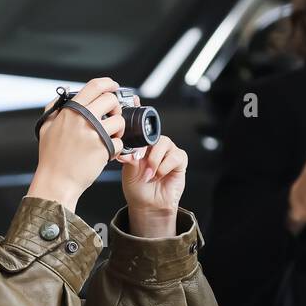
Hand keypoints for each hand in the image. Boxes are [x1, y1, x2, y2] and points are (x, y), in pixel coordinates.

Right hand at [28, 77, 126, 209]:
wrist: (56, 182)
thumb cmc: (51, 158)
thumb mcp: (46, 128)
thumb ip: (54, 109)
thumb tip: (64, 95)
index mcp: (70, 111)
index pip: (95, 86)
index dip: (109, 84)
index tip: (114, 87)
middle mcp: (83, 119)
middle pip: (111, 100)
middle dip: (116, 107)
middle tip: (113, 116)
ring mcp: (94, 134)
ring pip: (119, 121)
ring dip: (119, 128)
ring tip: (112, 136)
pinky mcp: (103, 149)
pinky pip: (119, 142)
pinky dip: (117, 148)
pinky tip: (108, 152)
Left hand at [117, 104, 187, 234]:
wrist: (148, 205)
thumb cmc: (137, 187)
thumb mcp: (128, 171)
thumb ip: (129, 157)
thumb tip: (126, 151)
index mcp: (142, 144)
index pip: (142, 125)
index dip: (140, 112)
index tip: (134, 101)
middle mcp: (156, 145)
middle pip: (154, 133)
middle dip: (147, 144)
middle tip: (139, 158)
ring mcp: (168, 151)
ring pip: (164, 144)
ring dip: (154, 160)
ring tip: (149, 174)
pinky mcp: (179, 160)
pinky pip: (174, 156)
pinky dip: (164, 167)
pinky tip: (158, 176)